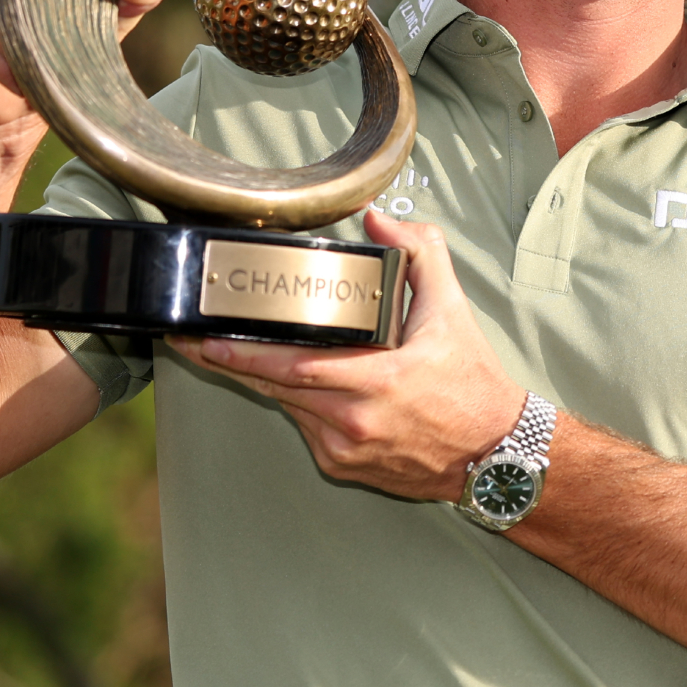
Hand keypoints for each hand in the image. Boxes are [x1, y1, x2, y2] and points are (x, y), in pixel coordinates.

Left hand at [165, 211, 526, 499]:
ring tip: (234, 352)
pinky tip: (302, 385)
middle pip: (274, 387)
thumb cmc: (473, 384)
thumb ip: (419, 254)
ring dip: (263, 379)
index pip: (293, 366)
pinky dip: (298, 403)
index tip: (208, 338)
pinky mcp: (342, 466)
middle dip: (230, 361)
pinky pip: (305, 427)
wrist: (496, 454)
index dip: (244, 353)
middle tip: (191, 340)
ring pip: (286, 406)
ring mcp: (344, 449)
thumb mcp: (453, 310)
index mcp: (378, 381)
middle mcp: (354, 420)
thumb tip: (380, 220)